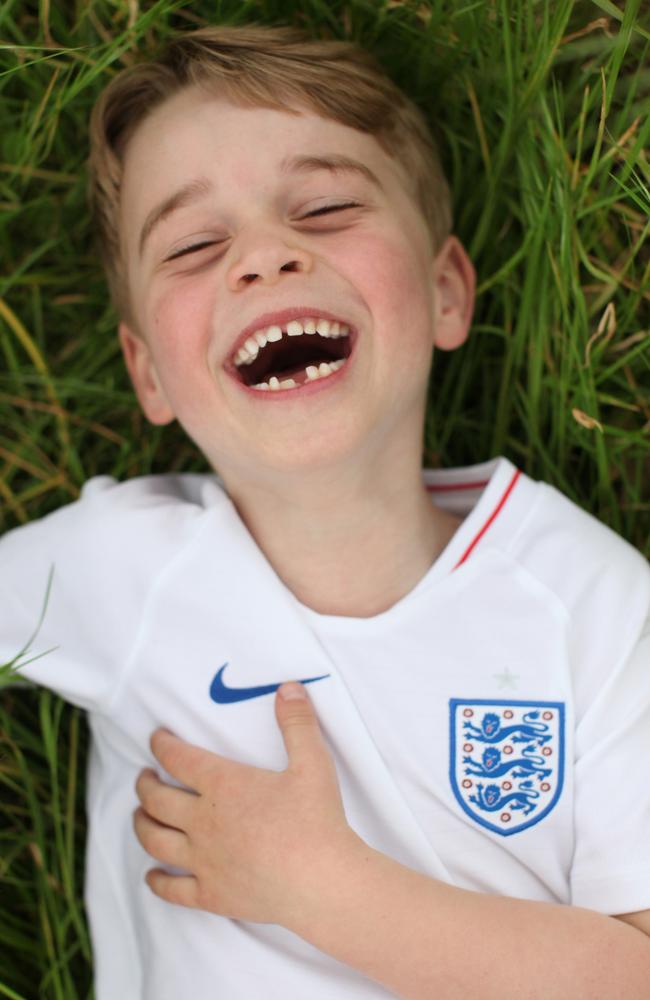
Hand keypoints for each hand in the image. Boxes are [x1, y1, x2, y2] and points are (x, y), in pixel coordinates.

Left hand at [133, 681, 360, 928]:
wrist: (321, 882)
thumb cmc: (317, 820)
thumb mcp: (313, 763)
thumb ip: (297, 722)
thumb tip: (287, 687)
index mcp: (224, 785)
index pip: (178, 758)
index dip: (162, 744)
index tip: (155, 738)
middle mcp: (204, 821)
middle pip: (157, 799)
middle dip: (144, 785)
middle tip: (143, 778)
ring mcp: (203, 860)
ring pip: (155, 840)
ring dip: (141, 825)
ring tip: (139, 816)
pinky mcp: (211, 894)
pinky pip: (171, 889)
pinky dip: (156, 881)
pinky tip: (152, 875)